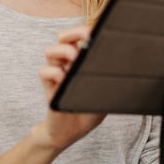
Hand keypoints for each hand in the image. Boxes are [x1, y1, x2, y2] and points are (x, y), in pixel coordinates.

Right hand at [37, 26, 104, 149]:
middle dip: (73, 33)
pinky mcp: (49, 88)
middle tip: (86, 36)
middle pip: (62, 38)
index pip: (78, 38)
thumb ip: (107, 78)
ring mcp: (56, 74)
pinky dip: (54, 73)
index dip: (85, 31)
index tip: (96, 29)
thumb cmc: (88, 110)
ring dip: (63, 50)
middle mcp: (66, 64)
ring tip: (75, 57)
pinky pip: (44, 72)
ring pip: (50, 51)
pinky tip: (64, 79)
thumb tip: (118, 64)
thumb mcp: (104, 93)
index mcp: (79, 61)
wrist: (72, 133)